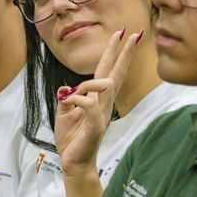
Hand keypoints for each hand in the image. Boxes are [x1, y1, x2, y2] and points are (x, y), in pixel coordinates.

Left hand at [54, 27, 139, 176]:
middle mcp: (103, 104)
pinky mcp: (96, 126)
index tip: (121, 34)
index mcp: (96, 99)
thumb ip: (67, 98)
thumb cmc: (72, 139)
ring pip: (105, 86)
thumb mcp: (64, 113)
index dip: (113, 52)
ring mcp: (101, 114)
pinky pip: (90, 105)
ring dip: (95, 79)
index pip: (106, 71)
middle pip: (114, 73)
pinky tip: (70, 101)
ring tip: (77, 90)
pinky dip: (79, 99)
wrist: (74, 163)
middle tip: (132, 33)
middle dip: (122, 52)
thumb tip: (66, 87)